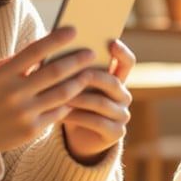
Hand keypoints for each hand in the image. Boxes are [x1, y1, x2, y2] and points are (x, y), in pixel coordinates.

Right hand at [0, 27, 97, 161]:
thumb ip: (19, 61)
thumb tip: (48, 43)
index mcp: (3, 75)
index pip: (35, 51)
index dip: (56, 39)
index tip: (74, 30)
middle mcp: (14, 93)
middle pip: (54, 72)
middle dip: (76, 60)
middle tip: (91, 53)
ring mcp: (24, 113)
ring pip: (62, 94)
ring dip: (79, 82)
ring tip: (90, 74)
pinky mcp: (32, 130)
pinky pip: (59, 112)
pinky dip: (70, 102)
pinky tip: (79, 95)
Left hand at [61, 39, 134, 163]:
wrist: (78, 137)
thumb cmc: (74, 103)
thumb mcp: (75, 85)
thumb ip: (73, 68)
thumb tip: (52, 45)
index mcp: (117, 79)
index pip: (127, 62)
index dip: (122, 52)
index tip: (111, 42)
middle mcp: (123, 96)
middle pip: (113, 82)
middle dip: (93, 76)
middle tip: (76, 72)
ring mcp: (122, 115)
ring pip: (101, 102)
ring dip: (80, 97)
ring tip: (61, 94)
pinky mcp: (115, 132)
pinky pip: (97, 122)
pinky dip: (77, 116)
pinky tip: (61, 113)